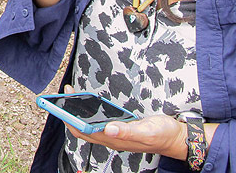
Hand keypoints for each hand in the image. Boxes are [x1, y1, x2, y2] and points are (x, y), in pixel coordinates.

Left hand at [61, 85, 186, 159]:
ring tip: (70, 96)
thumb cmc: (163, 135)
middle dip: (68, 113)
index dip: (69, 119)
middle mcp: (111, 138)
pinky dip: (89, 112)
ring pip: (89, 125)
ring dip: (77, 113)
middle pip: (82, 128)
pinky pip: (98, 122)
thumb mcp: (147, 131)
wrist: (176, 137)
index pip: (83, 131)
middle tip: (62, 95)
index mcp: (114, 140)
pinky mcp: (119, 129)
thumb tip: (108, 129)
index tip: (59, 105)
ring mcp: (114, 134)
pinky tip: (88, 104)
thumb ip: (128, 131)